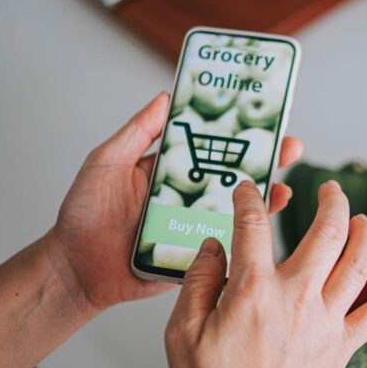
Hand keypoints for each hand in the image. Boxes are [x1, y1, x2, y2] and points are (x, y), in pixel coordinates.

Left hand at [45, 93, 303, 312]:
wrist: (75, 270)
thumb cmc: (83, 215)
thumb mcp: (106, 163)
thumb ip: (137, 133)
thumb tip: (165, 97)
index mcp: (171, 169)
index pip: (212, 145)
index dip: (239, 132)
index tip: (264, 117)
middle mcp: (188, 195)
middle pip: (235, 174)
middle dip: (266, 160)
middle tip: (291, 147)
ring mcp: (194, 226)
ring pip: (239, 209)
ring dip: (265, 198)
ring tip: (283, 187)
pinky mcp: (195, 256)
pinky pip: (227, 245)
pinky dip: (249, 237)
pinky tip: (265, 226)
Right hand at [165, 181, 366, 367]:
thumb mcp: (182, 334)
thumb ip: (197, 283)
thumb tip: (212, 248)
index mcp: (253, 290)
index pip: (254, 225)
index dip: (250, 199)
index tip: (248, 191)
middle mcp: (297, 298)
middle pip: (327, 232)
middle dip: (333, 200)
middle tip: (330, 187)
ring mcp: (325, 321)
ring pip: (359, 264)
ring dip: (366, 234)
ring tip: (363, 219)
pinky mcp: (341, 347)